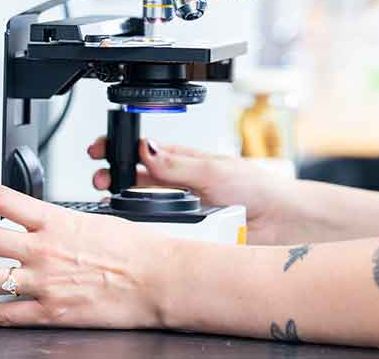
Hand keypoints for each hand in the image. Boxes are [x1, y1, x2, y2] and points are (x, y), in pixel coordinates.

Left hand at [0, 177, 174, 327]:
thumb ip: (64, 224)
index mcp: (57, 221)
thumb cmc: (138, 249)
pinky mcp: (50, 312)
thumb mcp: (97, 221)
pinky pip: (5, 314)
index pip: (0, 198)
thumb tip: (44, 224)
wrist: (159, 278)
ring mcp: (44, 282)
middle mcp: (44, 249)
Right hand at [87, 136, 297, 244]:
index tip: (100, 148)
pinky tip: (130, 226)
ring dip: (122, 201)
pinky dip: (141, 227)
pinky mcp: (186, 232)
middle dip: (113, 174)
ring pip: (142, 204)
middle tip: (99, 177)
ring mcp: (182, 209)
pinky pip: (157, 230)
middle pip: (137, 177)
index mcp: (188, 160)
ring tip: (107, 198)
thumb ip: (178, 163)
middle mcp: (182, 183)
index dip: (121, 147)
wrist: (279, 223)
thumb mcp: (213, 171)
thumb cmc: (258, 190)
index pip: (146, 149)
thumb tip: (147, 148)